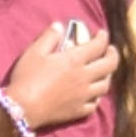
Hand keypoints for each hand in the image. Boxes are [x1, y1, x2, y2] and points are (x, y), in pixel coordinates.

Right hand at [3, 23, 117, 131]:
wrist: (22, 108)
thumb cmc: (27, 78)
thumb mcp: (34, 52)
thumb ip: (49, 37)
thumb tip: (59, 25)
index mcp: (74, 60)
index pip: (97, 46)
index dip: (103, 38)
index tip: (102, 33)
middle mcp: (84, 77)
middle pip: (109, 65)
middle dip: (113, 55)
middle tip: (110, 50)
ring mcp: (83, 96)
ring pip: (105, 85)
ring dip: (108, 76)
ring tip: (104, 71)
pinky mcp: (78, 111)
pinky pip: (95, 105)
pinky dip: (97, 97)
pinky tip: (93, 94)